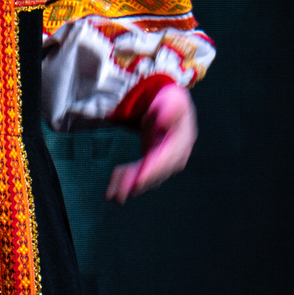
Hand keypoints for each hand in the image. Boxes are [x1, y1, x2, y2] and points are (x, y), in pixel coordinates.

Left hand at [106, 84, 196, 202]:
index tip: (138, 181)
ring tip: (111, 194)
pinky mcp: (152, 163)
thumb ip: (171, 109)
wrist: (167, 104)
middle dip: (137, 184)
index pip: (167, 160)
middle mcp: (176, 156)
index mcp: (182, 141)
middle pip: (155, 174)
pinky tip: (112, 185)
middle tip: (118, 195)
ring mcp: (164, 162)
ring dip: (128, 186)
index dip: (152, 170)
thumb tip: (166, 120)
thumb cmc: (170, 100)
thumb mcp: (173, 99)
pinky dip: (126, 180)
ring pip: (146, 178)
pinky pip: (139, 174)